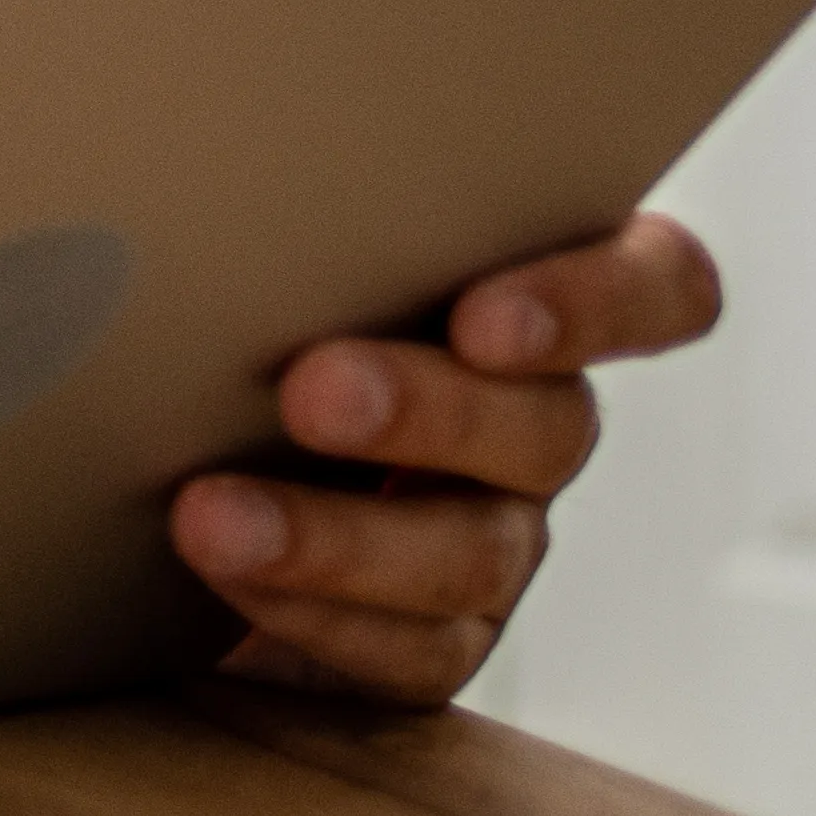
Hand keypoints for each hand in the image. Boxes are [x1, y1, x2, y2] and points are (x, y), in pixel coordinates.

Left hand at [171, 211, 725, 704]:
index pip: (656, 287)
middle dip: (428, 411)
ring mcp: (496, 536)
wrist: (160, 467)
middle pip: (548, 424)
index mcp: (531, 299)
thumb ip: (308, 216)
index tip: (485, 319)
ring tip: (212, 516)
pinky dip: (314, 616)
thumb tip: (219, 166)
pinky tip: (229, 581)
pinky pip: (413, 649)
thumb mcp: (277, 248)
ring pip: (474, 551)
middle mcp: (534, 422)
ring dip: (338, 536)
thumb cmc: (228, 312)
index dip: (601, 305)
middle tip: (310, 392)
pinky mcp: (435, 637)